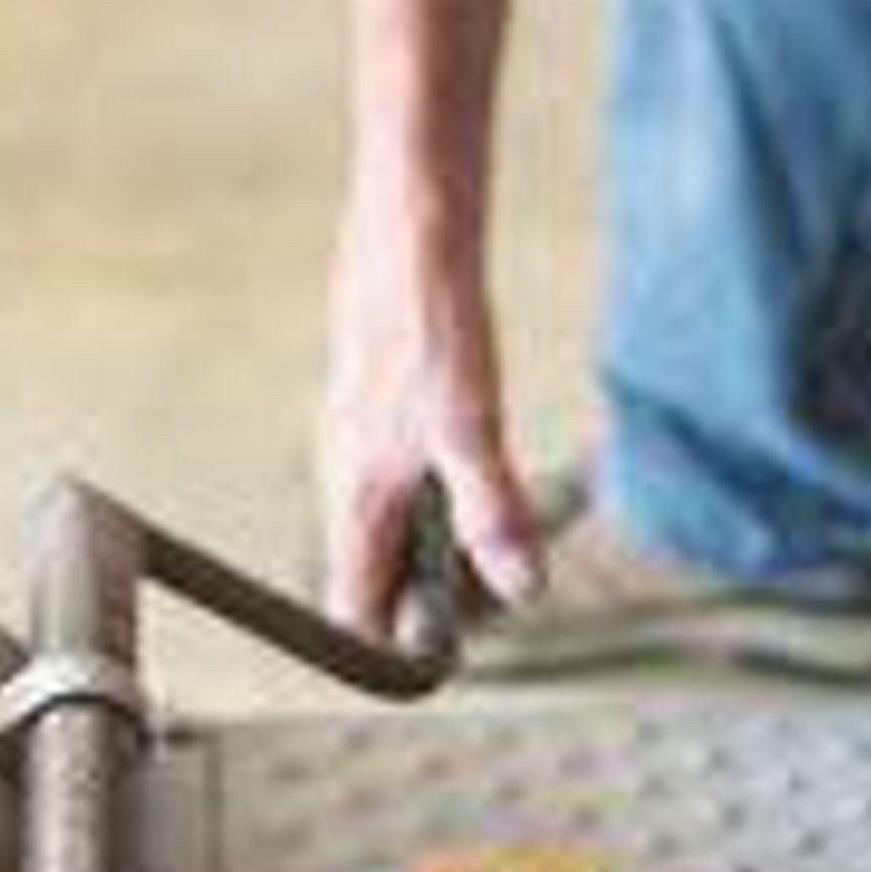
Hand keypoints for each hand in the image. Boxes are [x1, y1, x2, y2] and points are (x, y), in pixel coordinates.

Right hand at [322, 184, 544, 634]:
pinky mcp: (379, 401)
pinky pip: (403, 476)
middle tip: (504, 579)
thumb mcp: (471, 422)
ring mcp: (360, 436)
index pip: (351, 610)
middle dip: (435, 596)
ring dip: (444, 542)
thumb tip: (522, 589)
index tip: (453, 649)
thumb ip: (491, 509)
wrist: (410, 222)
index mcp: (358, 492)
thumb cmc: (430, 318)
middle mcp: (349, 471)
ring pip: (392, 522)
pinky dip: (442, 491)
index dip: (395, 644)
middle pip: (376, 573)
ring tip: (505, 528)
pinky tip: (482, 463)